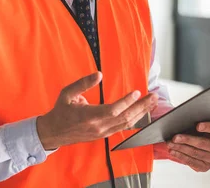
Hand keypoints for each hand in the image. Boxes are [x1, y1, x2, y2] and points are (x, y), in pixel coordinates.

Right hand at [36, 72, 157, 149]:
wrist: (54, 133)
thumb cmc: (61, 111)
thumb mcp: (67, 93)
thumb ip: (83, 84)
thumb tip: (99, 74)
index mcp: (89, 116)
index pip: (112, 110)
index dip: (126, 102)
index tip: (137, 92)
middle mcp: (98, 127)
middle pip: (125, 118)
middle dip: (142, 107)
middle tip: (154, 96)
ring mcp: (103, 133)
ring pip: (127, 124)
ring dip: (142, 113)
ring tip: (153, 102)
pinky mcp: (105, 135)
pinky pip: (123, 127)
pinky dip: (136, 119)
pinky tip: (143, 112)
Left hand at [165, 122, 209, 171]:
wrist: (199, 143)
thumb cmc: (198, 131)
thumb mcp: (199, 125)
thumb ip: (196, 123)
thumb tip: (181, 122)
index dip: (207, 127)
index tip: (198, 125)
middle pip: (202, 143)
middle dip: (187, 140)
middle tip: (175, 137)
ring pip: (195, 153)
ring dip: (180, 148)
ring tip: (170, 144)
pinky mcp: (206, 167)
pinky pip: (192, 162)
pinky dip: (181, 156)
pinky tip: (173, 151)